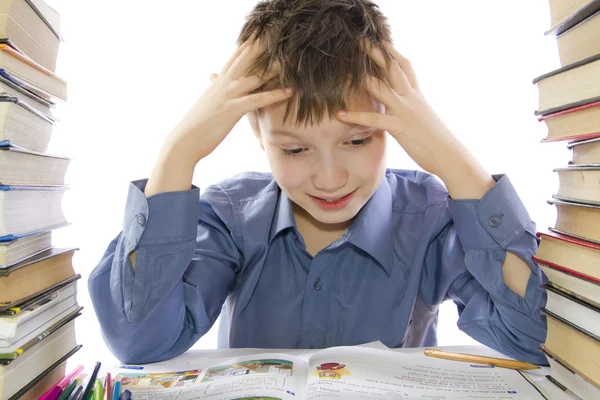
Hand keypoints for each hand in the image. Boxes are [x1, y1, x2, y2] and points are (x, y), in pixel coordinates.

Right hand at [161, 37, 292, 163]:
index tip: (259, 36)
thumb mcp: (206, 102)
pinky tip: (289, 91)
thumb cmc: (196, 125)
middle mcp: (223, 84)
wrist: (184, 140)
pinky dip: (275, 95)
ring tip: (290, 61)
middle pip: (246, 60)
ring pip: (255, 77)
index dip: (247, 46)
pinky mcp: (233, 109)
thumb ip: (214, 88)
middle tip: (278, 38)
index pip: (234, 58)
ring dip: (273, 69)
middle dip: (261, 48)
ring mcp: (228, 95)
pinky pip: (258, 100)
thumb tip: (213, 77)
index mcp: (218, 82)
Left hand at [335, 41, 462, 177]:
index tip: (382, 42)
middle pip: (392, 70)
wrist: (450, 155)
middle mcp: (411, 99)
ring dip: (362, 78)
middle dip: (376, 54)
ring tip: (345, 69)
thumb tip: (408, 109)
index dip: (394, 54)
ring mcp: (404, 111)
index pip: (406, 68)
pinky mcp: (399, 126)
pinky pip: (374, 118)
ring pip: (381, 88)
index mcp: (417, 97)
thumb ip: (415, 110)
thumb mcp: (426, 119)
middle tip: (360, 42)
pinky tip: (340, 114)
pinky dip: (355, 116)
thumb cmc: (438, 142)